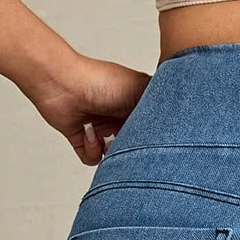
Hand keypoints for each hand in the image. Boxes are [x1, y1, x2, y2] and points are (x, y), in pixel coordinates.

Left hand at [25, 54, 152, 164]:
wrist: (63, 85)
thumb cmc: (100, 81)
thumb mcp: (141, 89)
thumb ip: (161, 107)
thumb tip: (175, 124)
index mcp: (135, 102)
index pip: (151, 127)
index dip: (152, 136)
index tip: (154, 142)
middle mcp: (118, 115)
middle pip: (133, 143)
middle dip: (131, 147)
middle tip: (131, 144)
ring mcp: (101, 127)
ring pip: (115, 155)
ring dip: (110, 151)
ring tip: (106, 138)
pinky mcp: (83, 138)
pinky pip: (93, 158)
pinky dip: (91, 151)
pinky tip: (89, 135)